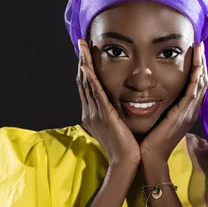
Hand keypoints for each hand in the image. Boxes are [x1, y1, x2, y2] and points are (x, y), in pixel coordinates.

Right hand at [76, 39, 140, 168]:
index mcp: (93, 112)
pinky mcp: (104, 115)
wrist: (126, 163)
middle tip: (81, 43)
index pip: (87, 85)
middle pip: (83, 81)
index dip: (85, 68)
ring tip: (83, 48)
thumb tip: (118, 103)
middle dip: (82, 61)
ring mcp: (95, 113)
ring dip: (84, 64)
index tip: (85, 53)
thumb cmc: (126, 146)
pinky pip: (95, 94)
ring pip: (87, 84)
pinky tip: (87, 67)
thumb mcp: (117, 125)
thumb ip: (114, 113)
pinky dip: (90, 79)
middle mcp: (90, 111)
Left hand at [140, 42, 207, 163]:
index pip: (196, 85)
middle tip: (200, 46)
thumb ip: (160, 106)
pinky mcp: (183, 115)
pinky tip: (196, 67)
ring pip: (200, 85)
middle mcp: (191, 111)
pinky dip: (196, 78)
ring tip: (200, 50)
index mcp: (185, 111)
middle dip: (202, 63)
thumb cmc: (149, 140)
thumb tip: (151, 93)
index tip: (194, 53)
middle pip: (202, 82)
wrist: (149, 158)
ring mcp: (189, 113)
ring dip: (201, 66)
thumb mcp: (157, 118)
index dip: (197, 68)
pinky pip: (193, 93)